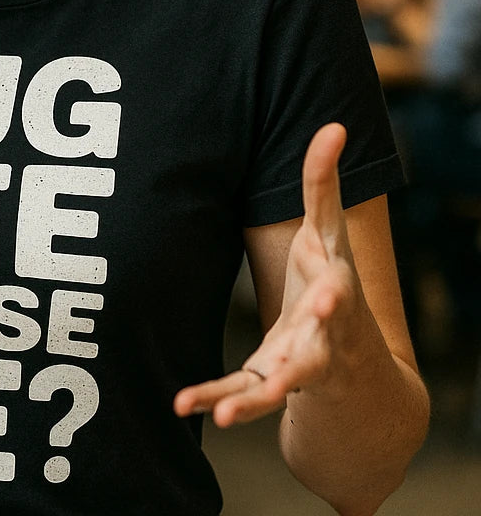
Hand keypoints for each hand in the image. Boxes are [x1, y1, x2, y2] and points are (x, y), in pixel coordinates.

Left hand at [174, 123, 367, 426]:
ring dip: (252, 402)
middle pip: (316, 349)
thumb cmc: (333, 279)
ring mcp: (301, 366)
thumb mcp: (329, 232)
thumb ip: (322, 182)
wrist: (357, 363)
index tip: (328, 297)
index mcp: (335, 291)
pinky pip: (244, 396)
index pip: (337, 289)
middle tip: (286, 372)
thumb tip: (334, 124)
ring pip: (279, 387)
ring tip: (224, 416)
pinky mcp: (273, 385)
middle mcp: (324, 336)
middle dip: (303, 357)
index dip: (333, 294)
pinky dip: (215, 401)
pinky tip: (182, 406)